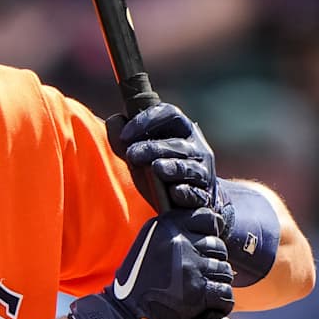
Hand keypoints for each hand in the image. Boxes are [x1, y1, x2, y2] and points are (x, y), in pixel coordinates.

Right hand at [104, 215, 233, 318]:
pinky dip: (220, 304)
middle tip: (197, 277)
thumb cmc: (135, 285)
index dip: (210, 235)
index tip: (203, 248)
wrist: (123, 315)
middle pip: (219, 247)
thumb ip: (174, 234)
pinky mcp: (198, 291)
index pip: (208, 218)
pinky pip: (225, 294)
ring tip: (199, 293)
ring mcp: (190, 266)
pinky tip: (207, 307)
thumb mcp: (148, 245)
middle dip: (212, 262)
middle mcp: (180, 242)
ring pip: (224, 271)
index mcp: (168, 226)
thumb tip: (208, 231)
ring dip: (216, 283)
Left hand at [108, 102, 225, 231]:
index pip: (170, 114)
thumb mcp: (140, 155)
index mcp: (182, 131)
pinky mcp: (203, 196)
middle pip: (177, 143)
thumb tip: (115, 120)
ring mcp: (202, 173)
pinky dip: (185, 192)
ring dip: (172, 167)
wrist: (188, 204)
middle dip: (153, 148)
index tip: (125, 134)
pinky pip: (195, 194)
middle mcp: (196, 149)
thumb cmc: (159, 173)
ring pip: (188, 167)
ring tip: (156, 167)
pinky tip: (174, 192)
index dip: (147, 120)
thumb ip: (123, 139)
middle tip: (131, 154)